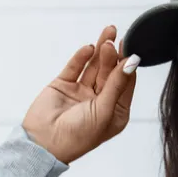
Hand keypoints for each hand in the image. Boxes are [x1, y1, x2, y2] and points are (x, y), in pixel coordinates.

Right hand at [21, 24, 138, 165]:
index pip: (125, 84)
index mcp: (115, 112)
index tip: (131, 48)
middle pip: (110, 72)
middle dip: (113, 55)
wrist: (44, 143)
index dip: (128, 66)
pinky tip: (89, 48)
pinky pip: (75, 67)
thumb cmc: (78, 136)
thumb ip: (117, 84)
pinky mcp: (64, 85)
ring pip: (94, 67)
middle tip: (114, 40)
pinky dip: (82, 57)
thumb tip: (132, 62)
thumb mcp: (104, 110)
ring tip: (108, 33)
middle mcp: (100, 101)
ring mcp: (82, 92)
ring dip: (101, 51)